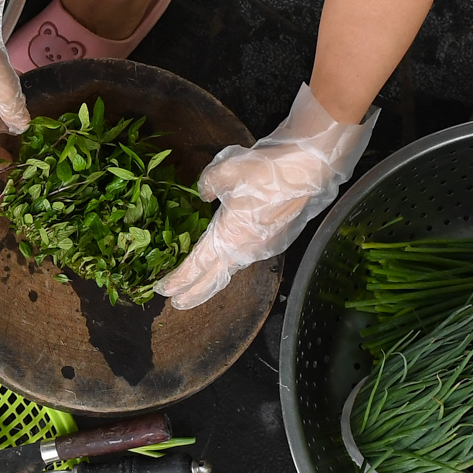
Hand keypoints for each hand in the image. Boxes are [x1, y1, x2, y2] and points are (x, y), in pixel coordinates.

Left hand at [155, 84, 376, 309]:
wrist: (310, 168)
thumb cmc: (265, 170)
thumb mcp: (224, 170)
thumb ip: (207, 184)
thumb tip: (203, 194)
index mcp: (230, 237)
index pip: (197, 265)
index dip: (179, 279)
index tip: (163, 290)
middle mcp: (247, 249)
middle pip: (215, 279)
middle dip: (195, 293)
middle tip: (177, 303)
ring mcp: (264, 248)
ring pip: (233, 268)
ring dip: (215, 278)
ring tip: (200, 284)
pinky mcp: (278, 240)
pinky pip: (249, 256)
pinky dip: (233, 262)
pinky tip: (229, 258)